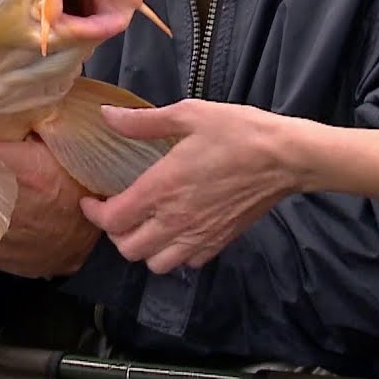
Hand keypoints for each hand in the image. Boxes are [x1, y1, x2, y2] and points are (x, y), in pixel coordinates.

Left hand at [80, 99, 300, 273]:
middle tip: (117, 211)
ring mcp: (199, 235)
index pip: (113, 220)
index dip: (94, 213)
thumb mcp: (188, 115)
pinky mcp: (220, 241)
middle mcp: (176, 220)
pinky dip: (173, 254)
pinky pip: (186, 263)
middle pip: (128, 249)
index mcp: (162, 189)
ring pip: (155, 264)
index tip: (91, 199)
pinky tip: (175, 231)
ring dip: (143, 249)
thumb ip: (142, 121)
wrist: (286, 157)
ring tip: (143, 225)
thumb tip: (107, 116)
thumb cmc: (238, 132)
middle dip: (115, 234)